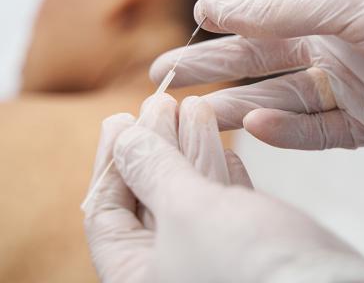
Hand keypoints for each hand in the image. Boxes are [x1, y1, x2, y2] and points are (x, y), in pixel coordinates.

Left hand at [83, 94, 363, 281]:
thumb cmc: (252, 269)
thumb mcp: (187, 212)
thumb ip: (152, 171)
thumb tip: (123, 138)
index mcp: (138, 278)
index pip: (106, 213)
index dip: (110, 162)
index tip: (120, 120)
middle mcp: (169, 269)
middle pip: (149, 196)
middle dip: (155, 145)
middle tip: (158, 103)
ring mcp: (208, 254)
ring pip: (188, 190)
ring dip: (189, 146)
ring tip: (190, 104)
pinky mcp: (243, 242)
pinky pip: (220, 197)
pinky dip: (218, 164)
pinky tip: (216, 138)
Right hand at [150, 0, 363, 149]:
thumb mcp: (348, 2)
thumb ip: (278, 7)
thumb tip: (213, 2)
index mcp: (327, 9)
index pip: (258, 20)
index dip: (220, 27)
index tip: (187, 30)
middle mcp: (332, 46)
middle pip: (256, 62)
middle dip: (209, 70)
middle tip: (165, 77)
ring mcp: (349, 88)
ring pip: (278, 101)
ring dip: (235, 109)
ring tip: (197, 115)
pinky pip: (316, 131)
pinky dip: (284, 133)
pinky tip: (255, 128)